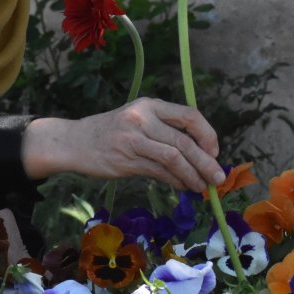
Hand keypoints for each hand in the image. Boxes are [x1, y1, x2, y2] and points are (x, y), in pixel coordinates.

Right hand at [22, 97, 224, 190]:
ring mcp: (134, 139)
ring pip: (173, 158)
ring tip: (202, 187)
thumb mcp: (139, 120)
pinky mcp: (126, 160)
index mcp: (151, 105)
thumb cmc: (113, 132)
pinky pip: (159, 172)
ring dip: (193, 176)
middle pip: (184, 141)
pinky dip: (176, 181)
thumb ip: (166, 131)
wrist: (75, 142)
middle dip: (206, 162)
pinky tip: (184, 187)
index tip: (215, 152)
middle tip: (218, 178)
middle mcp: (143, 118)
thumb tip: (201, 155)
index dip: (208, 134)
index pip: (190, 116)